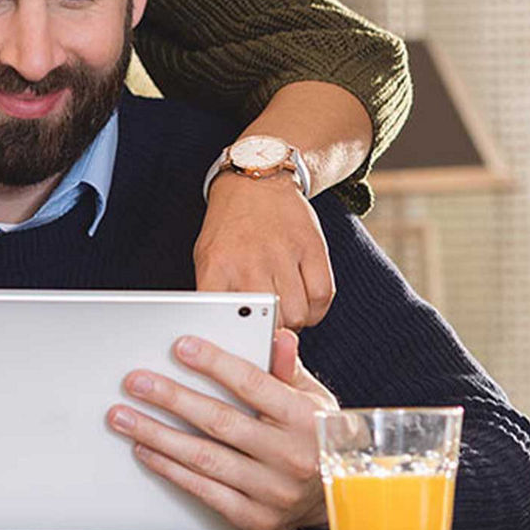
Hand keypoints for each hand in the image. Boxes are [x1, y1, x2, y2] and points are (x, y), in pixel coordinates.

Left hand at [106, 329, 337, 529]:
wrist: (343, 498)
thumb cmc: (318, 438)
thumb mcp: (314, 398)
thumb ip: (288, 368)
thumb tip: (276, 337)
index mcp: (304, 419)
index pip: (253, 384)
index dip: (215, 363)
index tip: (181, 347)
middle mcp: (289, 456)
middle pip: (219, 421)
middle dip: (171, 398)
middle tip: (137, 382)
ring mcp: (272, 491)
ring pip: (204, 457)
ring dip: (157, 434)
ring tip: (125, 416)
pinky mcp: (255, 518)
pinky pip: (204, 490)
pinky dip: (170, 469)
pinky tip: (146, 450)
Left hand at [195, 171, 334, 328]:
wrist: (255, 182)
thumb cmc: (228, 229)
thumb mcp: (207, 258)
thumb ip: (215, 294)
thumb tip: (222, 335)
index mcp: (218, 266)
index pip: (225, 317)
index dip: (236, 340)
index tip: (241, 347)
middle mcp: (250, 261)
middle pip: (268, 322)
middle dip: (269, 333)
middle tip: (267, 328)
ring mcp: (283, 253)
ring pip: (297, 314)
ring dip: (294, 323)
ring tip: (285, 315)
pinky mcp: (312, 247)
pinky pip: (322, 296)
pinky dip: (316, 310)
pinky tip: (305, 304)